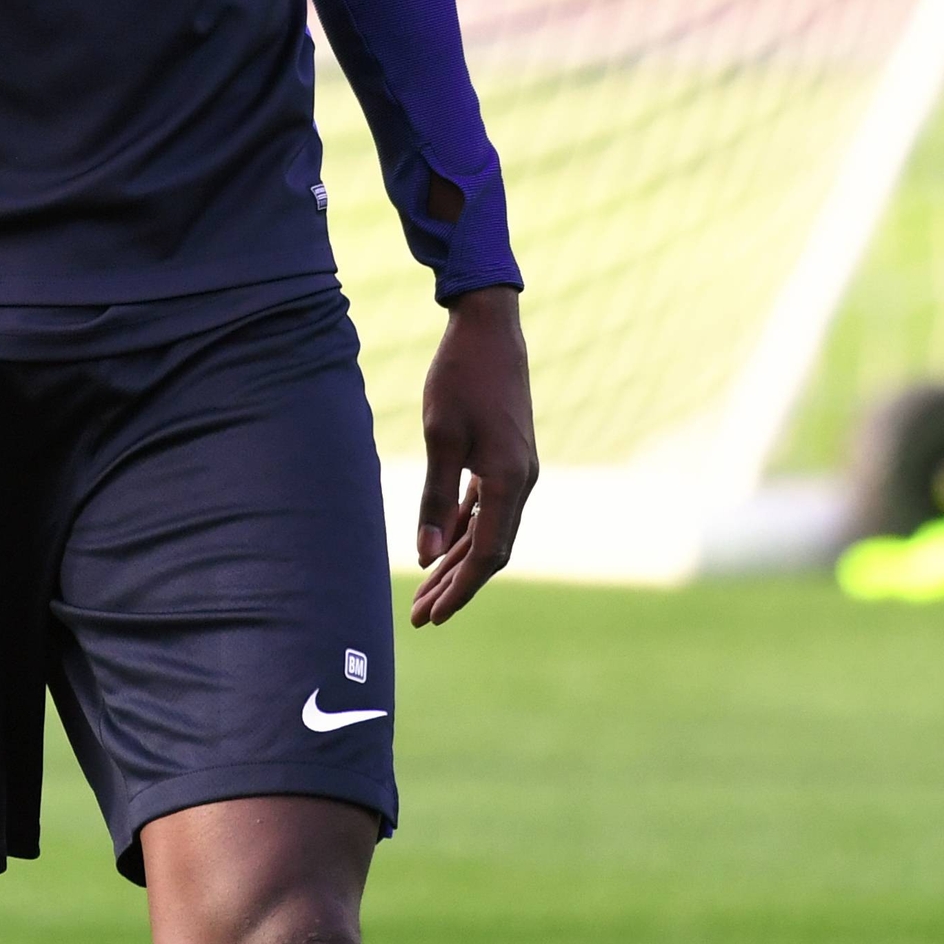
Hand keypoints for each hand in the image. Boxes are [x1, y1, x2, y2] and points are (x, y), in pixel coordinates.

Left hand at [411, 286, 535, 625]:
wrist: (488, 328)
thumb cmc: (460, 377)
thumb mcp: (441, 437)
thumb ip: (436, 498)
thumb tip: (425, 555)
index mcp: (510, 481)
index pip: (487, 555)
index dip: (460, 589)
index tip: (433, 616)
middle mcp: (522, 482)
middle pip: (489, 551)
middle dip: (455, 585)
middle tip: (420, 616)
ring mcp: (518, 470)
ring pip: (488, 530)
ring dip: (457, 560)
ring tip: (424, 589)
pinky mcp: (508, 457)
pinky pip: (488, 506)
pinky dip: (465, 528)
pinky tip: (441, 545)